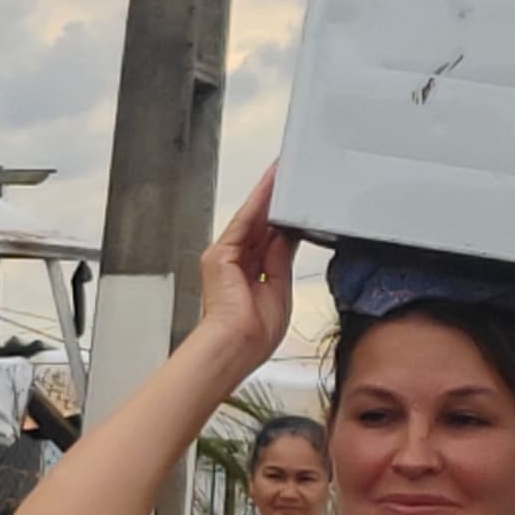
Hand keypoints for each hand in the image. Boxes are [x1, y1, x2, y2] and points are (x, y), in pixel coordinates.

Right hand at [197, 163, 296, 365]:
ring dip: (268, 193)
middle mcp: (236, 265)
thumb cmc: (254, 334)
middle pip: (261, 225)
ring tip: (283, 170)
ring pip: (252, 218)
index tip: (295, 204)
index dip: (283, 220)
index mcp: (252, 278)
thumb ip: (282, 260)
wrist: (237, 344)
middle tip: (291, 175)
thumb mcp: (280, 289)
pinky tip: (270, 183)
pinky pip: (244, 221)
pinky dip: (258, 201)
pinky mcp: (220, 254)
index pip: (271, 240)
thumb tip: (287, 236)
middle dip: (276, 201)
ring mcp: (226, 258)